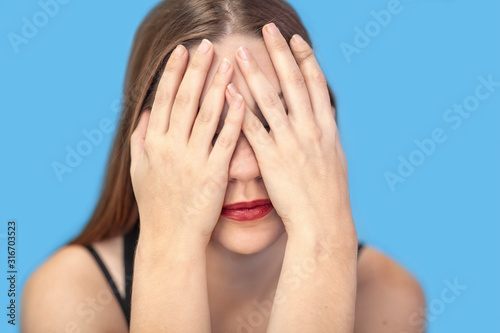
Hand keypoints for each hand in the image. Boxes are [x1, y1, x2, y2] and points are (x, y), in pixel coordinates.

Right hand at [130, 39, 245, 244]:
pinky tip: (242, 98)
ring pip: (206, 115)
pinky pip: (226, 141)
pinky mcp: (213, 174)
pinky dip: (234, 118)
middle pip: (185, 100)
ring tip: (228, 62)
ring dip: (217, 86)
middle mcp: (171, 148)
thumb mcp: (138, 171)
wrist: (169, 240)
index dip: (173, 73)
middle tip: (207, 45)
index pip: (163, 99)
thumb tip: (147, 112)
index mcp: (153, 144)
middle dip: (196, 70)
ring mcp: (192, 160)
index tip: (182, 52)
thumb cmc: (155, 206)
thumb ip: (140, 139)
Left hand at [228, 23, 354, 239]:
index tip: (295, 40)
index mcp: (327, 128)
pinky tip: (228, 92)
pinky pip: (253, 128)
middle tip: (269, 29)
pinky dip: (240, 108)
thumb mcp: (333, 161)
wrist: (324, 223)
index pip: (316, 85)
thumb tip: (320, 123)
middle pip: (294, 83)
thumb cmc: (328, 197)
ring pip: (271, 100)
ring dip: (256, 73)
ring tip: (241, 52)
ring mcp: (291, 143)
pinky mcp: (272, 159)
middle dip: (281, 53)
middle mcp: (311, 129)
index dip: (306, 60)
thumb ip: (324, 138)